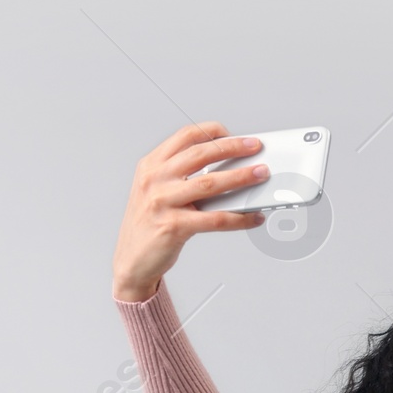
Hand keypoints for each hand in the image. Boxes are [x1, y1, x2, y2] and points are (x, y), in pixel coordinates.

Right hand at [111, 123, 268, 302]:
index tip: (233, 135)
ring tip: (260, 174)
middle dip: (233, 147)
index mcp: (151, 165)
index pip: (185, 137)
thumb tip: (224, 169)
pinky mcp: (174, 227)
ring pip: (210, 183)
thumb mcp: (157, 191)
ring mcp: (163, 202)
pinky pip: (214, 219)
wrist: (132, 261)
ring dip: (240, 177)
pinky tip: (252, 217)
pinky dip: (238, 218)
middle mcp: (155, 179)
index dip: (212, 132)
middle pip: (201, 155)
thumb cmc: (149, 225)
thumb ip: (182, 176)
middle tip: (256, 147)